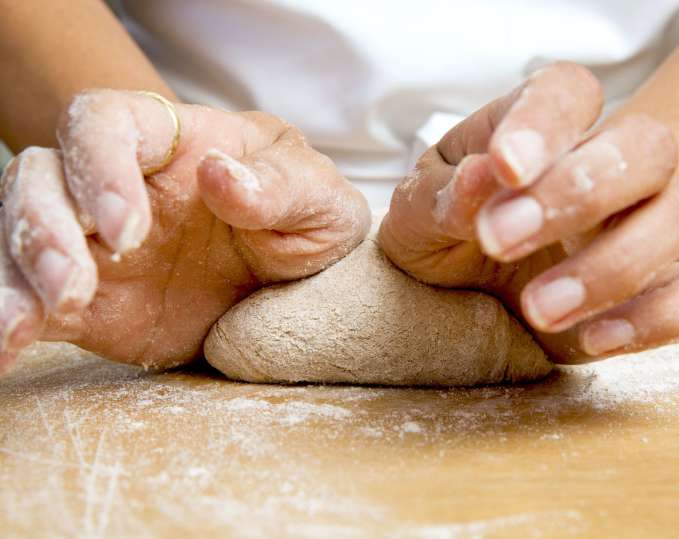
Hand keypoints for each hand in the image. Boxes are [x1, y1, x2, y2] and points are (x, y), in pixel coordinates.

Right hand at [0, 90, 369, 372]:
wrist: (293, 279)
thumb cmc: (304, 216)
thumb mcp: (319, 198)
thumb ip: (280, 183)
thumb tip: (221, 176)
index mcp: (173, 142)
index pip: (105, 122)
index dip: (99, 167)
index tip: (128, 227)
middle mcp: (119, 186)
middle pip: (41, 177)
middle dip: (44, 228)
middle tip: (76, 286)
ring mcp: (96, 245)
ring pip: (21, 237)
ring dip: (15, 279)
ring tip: (21, 328)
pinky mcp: (88, 302)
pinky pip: (32, 304)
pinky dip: (10, 323)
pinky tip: (6, 352)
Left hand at [379, 62, 678, 362]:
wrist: (455, 290)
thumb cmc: (439, 231)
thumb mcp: (416, 212)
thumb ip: (443, 195)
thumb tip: (481, 177)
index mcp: (533, 128)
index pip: (564, 93)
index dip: (544, 122)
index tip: (504, 168)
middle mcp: (599, 163)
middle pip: (645, 146)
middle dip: (580, 193)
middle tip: (502, 240)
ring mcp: (637, 222)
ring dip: (614, 266)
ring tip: (538, 309)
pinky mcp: (656, 283)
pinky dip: (661, 317)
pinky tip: (594, 339)